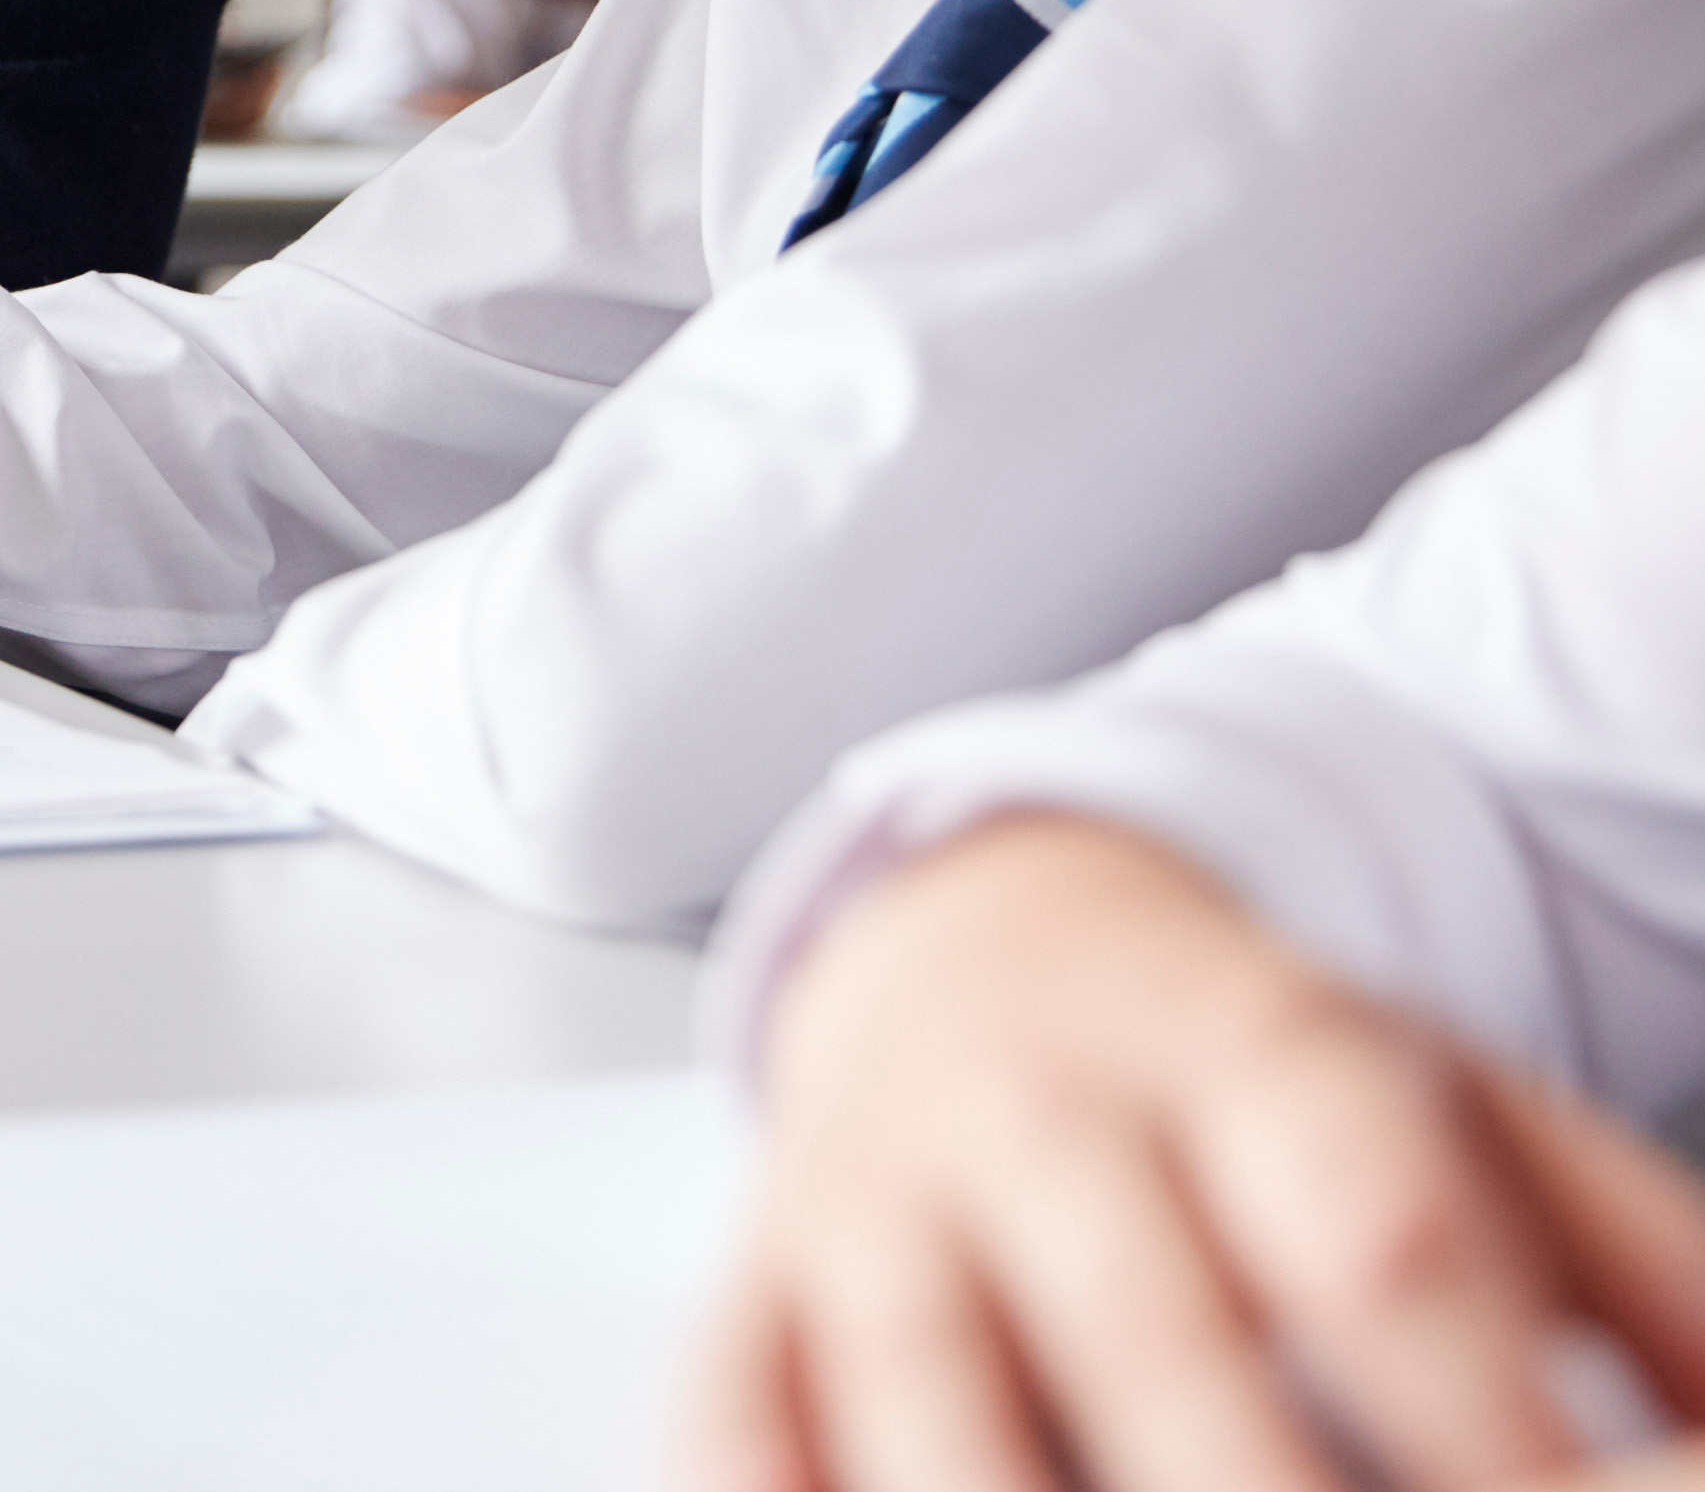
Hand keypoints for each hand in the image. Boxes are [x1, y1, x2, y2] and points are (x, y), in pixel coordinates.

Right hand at [700, 814, 1704, 1491]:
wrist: (972, 935)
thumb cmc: (1269, 1087)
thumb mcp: (1479, 1121)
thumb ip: (1648, 1270)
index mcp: (1257, 1048)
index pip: (1371, 1234)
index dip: (1470, 1406)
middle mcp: (1044, 1110)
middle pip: (1152, 1330)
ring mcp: (874, 1198)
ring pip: (921, 1385)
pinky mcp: (752, 1286)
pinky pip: (734, 1413)